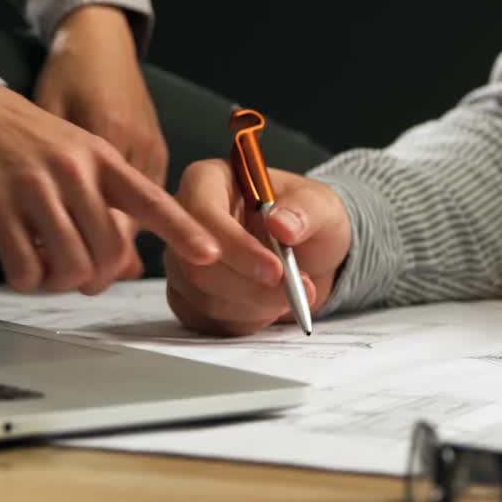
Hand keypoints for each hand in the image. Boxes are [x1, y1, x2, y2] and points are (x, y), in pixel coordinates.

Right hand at [0, 87, 219, 294]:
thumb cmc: (29, 141)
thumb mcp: (79, 159)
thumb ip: (108, 208)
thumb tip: (130, 267)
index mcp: (103, 159)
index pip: (152, 201)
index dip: (183, 231)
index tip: (210, 256)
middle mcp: (75, 172)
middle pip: (110, 250)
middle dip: (99, 277)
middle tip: (80, 276)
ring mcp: (36, 190)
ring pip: (71, 264)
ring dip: (61, 281)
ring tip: (49, 270)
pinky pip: (26, 268)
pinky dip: (28, 281)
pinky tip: (23, 269)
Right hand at [165, 159, 350, 335]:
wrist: (308, 255)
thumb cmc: (307, 219)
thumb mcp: (321, 205)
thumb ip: (305, 210)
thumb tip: (281, 224)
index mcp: (208, 180)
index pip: (203, 213)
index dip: (236, 246)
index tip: (274, 269)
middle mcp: (185, 220)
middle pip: (196, 264)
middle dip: (252, 286)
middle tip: (297, 290)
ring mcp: (181, 261)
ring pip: (204, 297)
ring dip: (256, 304)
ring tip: (292, 292)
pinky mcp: (187, 297)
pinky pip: (207, 321)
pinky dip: (246, 321)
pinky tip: (269, 305)